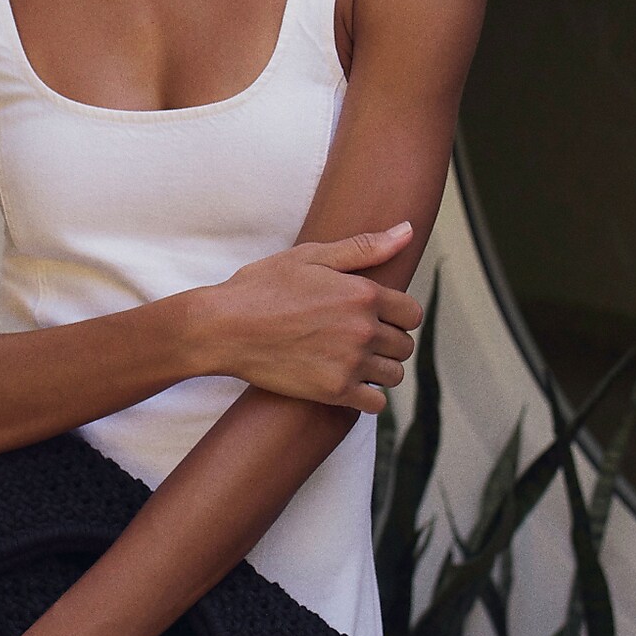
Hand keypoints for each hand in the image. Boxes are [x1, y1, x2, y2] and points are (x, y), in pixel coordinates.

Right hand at [202, 222, 422, 411]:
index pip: (411, 313)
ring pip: (393, 375)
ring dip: (379, 369)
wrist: (223, 327)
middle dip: (386, 341)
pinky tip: (347, 383)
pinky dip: (366, 396)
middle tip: (356, 337)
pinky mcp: (334, 391)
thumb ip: (364, 248)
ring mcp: (350, 363)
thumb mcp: (310, 257)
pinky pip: (375, 403)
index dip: (395, 314)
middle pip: (404, 345)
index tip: (375, 316)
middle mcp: (363, 329)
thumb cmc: (262, 286)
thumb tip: (407, 231)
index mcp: (362, 294)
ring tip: (351, 360)